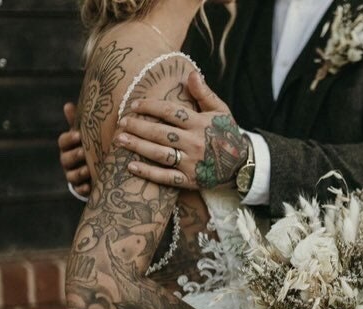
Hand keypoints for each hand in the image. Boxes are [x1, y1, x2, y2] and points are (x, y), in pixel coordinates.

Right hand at [57, 102, 90, 195]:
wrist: (97, 167)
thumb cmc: (90, 145)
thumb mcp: (85, 134)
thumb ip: (78, 122)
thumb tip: (67, 105)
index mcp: (68, 146)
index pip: (63, 141)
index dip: (69, 139)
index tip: (78, 135)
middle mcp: (68, 160)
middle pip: (66, 158)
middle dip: (74, 155)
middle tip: (83, 152)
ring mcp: (73, 175)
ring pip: (72, 175)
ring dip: (79, 172)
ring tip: (88, 169)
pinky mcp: (82, 187)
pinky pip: (80, 189)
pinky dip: (83, 188)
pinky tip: (90, 186)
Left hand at [116, 72, 247, 189]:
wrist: (242, 164)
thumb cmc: (227, 134)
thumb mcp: (221, 111)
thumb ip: (204, 94)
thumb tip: (191, 74)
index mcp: (201, 124)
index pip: (171, 112)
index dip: (150, 107)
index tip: (134, 105)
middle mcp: (195, 143)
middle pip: (161, 133)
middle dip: (138, 126)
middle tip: (122, 122)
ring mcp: (192, 163)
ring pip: (160, 153)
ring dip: (138, 146)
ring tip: (120, 140)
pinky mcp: (190, 180)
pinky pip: (166, 177)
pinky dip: (148, 172)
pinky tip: (131, 166)